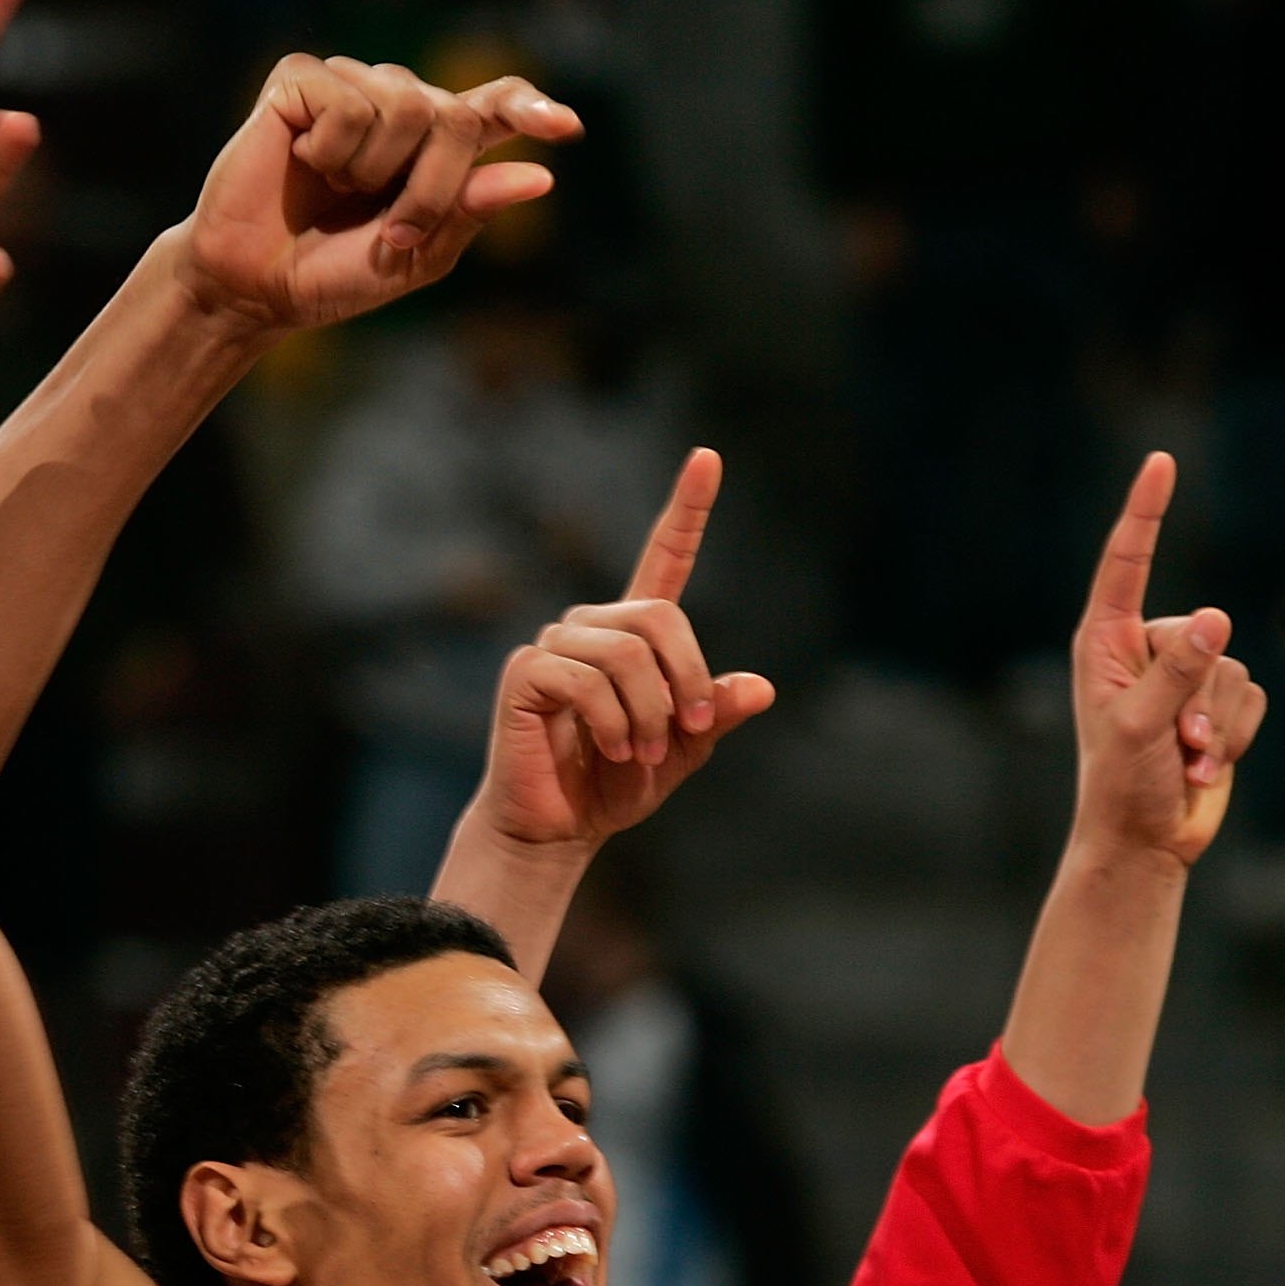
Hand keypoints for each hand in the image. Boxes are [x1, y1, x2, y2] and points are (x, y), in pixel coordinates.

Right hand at [178, 61, 581, 333]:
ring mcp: (349, 87)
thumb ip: (469, 212)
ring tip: (337, 192)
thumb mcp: (414, 255)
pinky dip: (332, 148)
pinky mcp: (300, 82)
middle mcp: (396, 104)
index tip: (564, 128)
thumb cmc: (331, 274)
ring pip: (406, 103)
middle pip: (454, 115)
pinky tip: (303, 163)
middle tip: (393, 230)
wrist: (254, 287)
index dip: (528, 109)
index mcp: (432, 147)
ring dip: (374, 170)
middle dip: (432, 184)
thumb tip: (538, 177)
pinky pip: (347, 100)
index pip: (492, 107)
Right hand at [469, 449, 775, 852]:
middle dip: (685, 680)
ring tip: (642, 753)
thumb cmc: (613, 786)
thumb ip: (714, 715)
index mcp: (633, 635)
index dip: (687, 509)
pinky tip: (613, 749)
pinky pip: (586, 678)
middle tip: (684, 735)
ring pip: (626, 652)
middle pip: (660, 616)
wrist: (557, 828)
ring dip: (649, 712)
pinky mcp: (525, 672)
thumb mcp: (683, 751)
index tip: (707, 457)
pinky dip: (611, 721)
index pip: (664, 557)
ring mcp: (554, 645)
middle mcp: (591, 627)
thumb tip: (759, 689)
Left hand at [1070, 454, 1265, 867]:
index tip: (1161, 462)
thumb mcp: (1140, 727)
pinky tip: (1201, 766)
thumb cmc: (1119, 785)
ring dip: (1215, 726)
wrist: (1143, 841)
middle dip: (1197, 696)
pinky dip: (1233, 737)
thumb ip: (1176, 672)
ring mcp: (1181, 676)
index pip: (1127, 564)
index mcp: (1104, 644)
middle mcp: (1143, 650)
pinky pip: (1252, 699)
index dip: (1146, 513)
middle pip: (1203, 632)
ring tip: (1181, 759)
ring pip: (1232, 668)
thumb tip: (1216, 618)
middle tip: (1171, 743)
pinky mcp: (1214, 704)